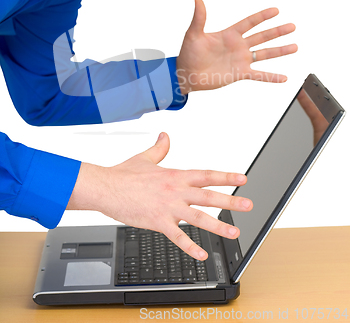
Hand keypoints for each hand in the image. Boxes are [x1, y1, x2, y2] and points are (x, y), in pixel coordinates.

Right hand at [67, 132, 252, 259]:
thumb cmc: (123, 174)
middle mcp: (175, 190)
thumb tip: (165, 136)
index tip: (242, 178)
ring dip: (218, 225)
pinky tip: (202, 254)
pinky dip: (190, 246)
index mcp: (175, 175)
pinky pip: (177, 237)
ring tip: (234, 232)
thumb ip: (160, 148)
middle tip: (248, 206)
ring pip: (198, 218)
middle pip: (208, 196)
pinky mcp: (158, 222)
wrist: (105, 187)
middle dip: (231, 201)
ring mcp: (168, 207)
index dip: (226, 176)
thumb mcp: (145, 158)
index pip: (206, 175)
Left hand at [177, 0, 297, 94]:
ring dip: (279, 50)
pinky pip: (259, 75)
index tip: (276, 10)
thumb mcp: (193, 35)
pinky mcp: (240, 73)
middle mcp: (238, 46)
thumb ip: (199, 18)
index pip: (249, 23)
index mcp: (229, 34)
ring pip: (264, 54)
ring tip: (295, 46)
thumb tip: (198, 0)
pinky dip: (271, 77)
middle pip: (262, 37)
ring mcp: (241, 60)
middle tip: (292, 26)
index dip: (262, 16)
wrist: (186, 74)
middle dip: (277, 31)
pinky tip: (284, 78)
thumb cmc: (188, 53)